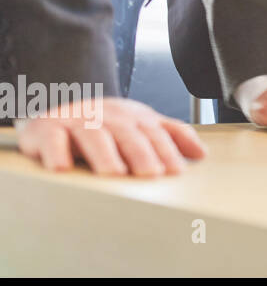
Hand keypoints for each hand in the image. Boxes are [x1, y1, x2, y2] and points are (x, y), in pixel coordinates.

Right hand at [16, 97, 205, 176]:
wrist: (56, 112)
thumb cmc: (104, 124)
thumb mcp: (139, 126)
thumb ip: (171, 136)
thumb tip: (201, 154)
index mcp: (133, 117)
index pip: (153, 133)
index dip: (166, 149)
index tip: (176, 170)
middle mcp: (107, 117)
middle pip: (127, 134)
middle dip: (141, 153)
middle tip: (151, 173)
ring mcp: (77, 121)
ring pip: (93, 136)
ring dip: (104, 155)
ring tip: (113, 173)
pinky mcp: (47, 129)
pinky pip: (52, 140)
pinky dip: (57, 152)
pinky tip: (62, 167)